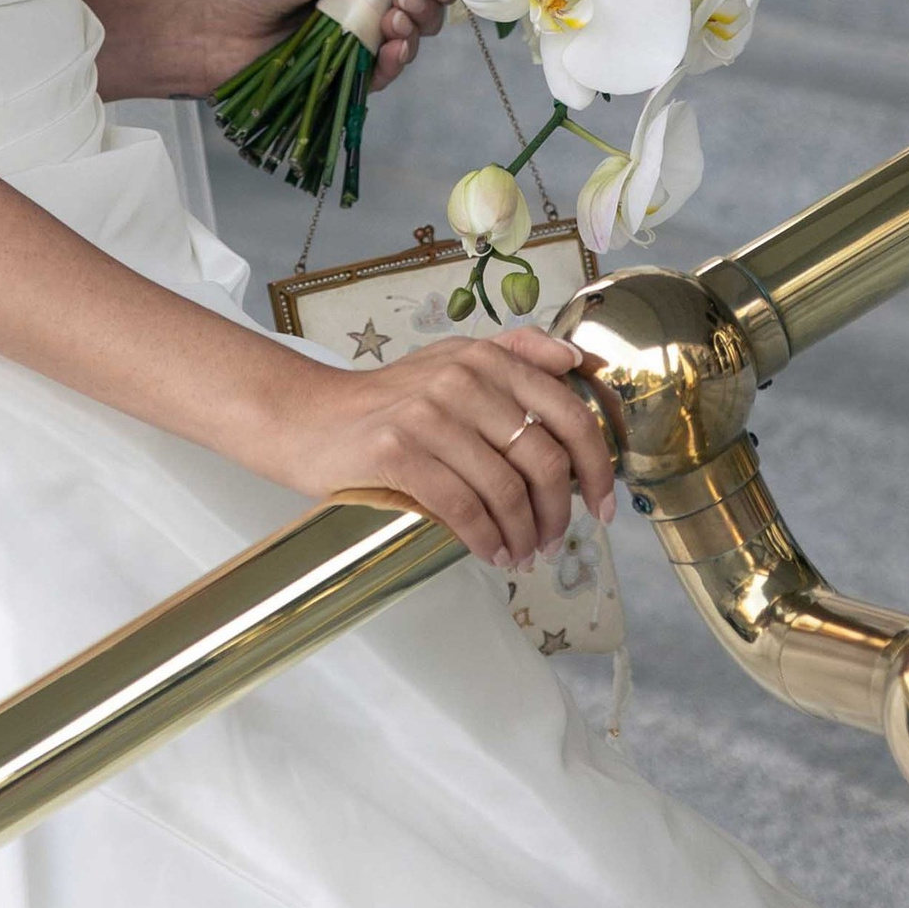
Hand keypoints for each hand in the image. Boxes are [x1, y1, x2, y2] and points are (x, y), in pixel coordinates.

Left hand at [181, 0, 453, 95]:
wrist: (209, 31)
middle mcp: (358, 4)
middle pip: (417, 11)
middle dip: (425, 8)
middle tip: (405, 4)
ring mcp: (351, 42)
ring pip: (405, 43)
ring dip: (412, 34)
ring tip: (392, 23)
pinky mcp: (342, 78)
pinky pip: (382, 75)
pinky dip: (394, 63)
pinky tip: (391, 51)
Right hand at [257, 325, 617, 568]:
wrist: (304, 417)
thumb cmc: (385, 402)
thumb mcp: (449, 361)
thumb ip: (513, 353)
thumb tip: (578, 359)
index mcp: (483, 357)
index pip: (568, 412)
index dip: (598, 466)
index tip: (603, 505)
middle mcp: (461, 377)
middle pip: (545, 459)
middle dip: (560, 514)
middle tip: (553, 542)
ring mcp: (428, 412)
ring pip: (508, 490)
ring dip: (524, 536)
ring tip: (520, 554)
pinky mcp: (397, 450)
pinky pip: (464, 508)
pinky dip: (486, 541)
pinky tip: (490, 553)